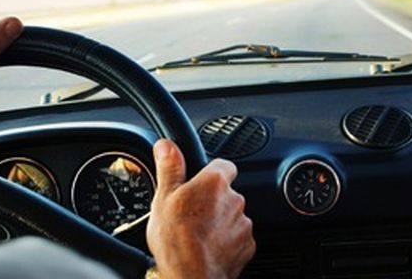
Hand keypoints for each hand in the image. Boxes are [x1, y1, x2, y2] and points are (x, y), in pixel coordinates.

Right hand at [147, 139, 255, 278]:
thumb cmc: (176, 240)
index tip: (199, 182)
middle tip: (191, 214)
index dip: (210, 172)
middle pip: (226, 192)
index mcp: (215, 182)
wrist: (191, 277)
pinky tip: (208, 248)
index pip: (223, 165)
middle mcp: (235, 199)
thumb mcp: (163, 198)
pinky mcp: (247, 245)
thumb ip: (169, 168)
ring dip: (220, 221)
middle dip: (212, 201)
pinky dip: (226, 241)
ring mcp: (243, 224)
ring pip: (232, 215)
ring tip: (197, 234)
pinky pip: (237, 237)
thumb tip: (166, 145)